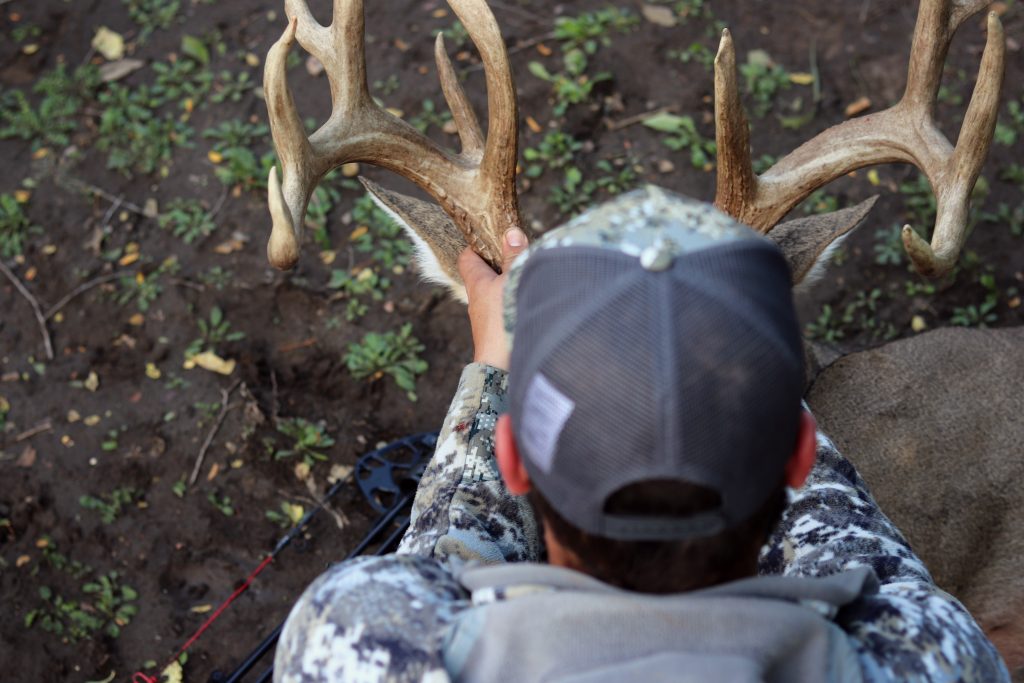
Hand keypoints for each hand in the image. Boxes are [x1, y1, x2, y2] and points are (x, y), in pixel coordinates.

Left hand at [458, 228, 528, 370]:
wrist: (503, 367)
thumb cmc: (505, 319)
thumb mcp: (512, 280)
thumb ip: (514, 257)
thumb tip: (511, 232)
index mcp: (476, 283)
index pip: (468, 257)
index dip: (478, 244)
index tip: (495, 238)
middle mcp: (477, 301)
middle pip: (484, 275)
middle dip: (499, 264)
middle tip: (519, 255)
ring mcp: (486, 320)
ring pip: (495, 294)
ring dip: (508, 285)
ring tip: (528, 278)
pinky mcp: (497, 334)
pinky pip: (503, 311)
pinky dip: (513, 303)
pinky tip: (529, 303)